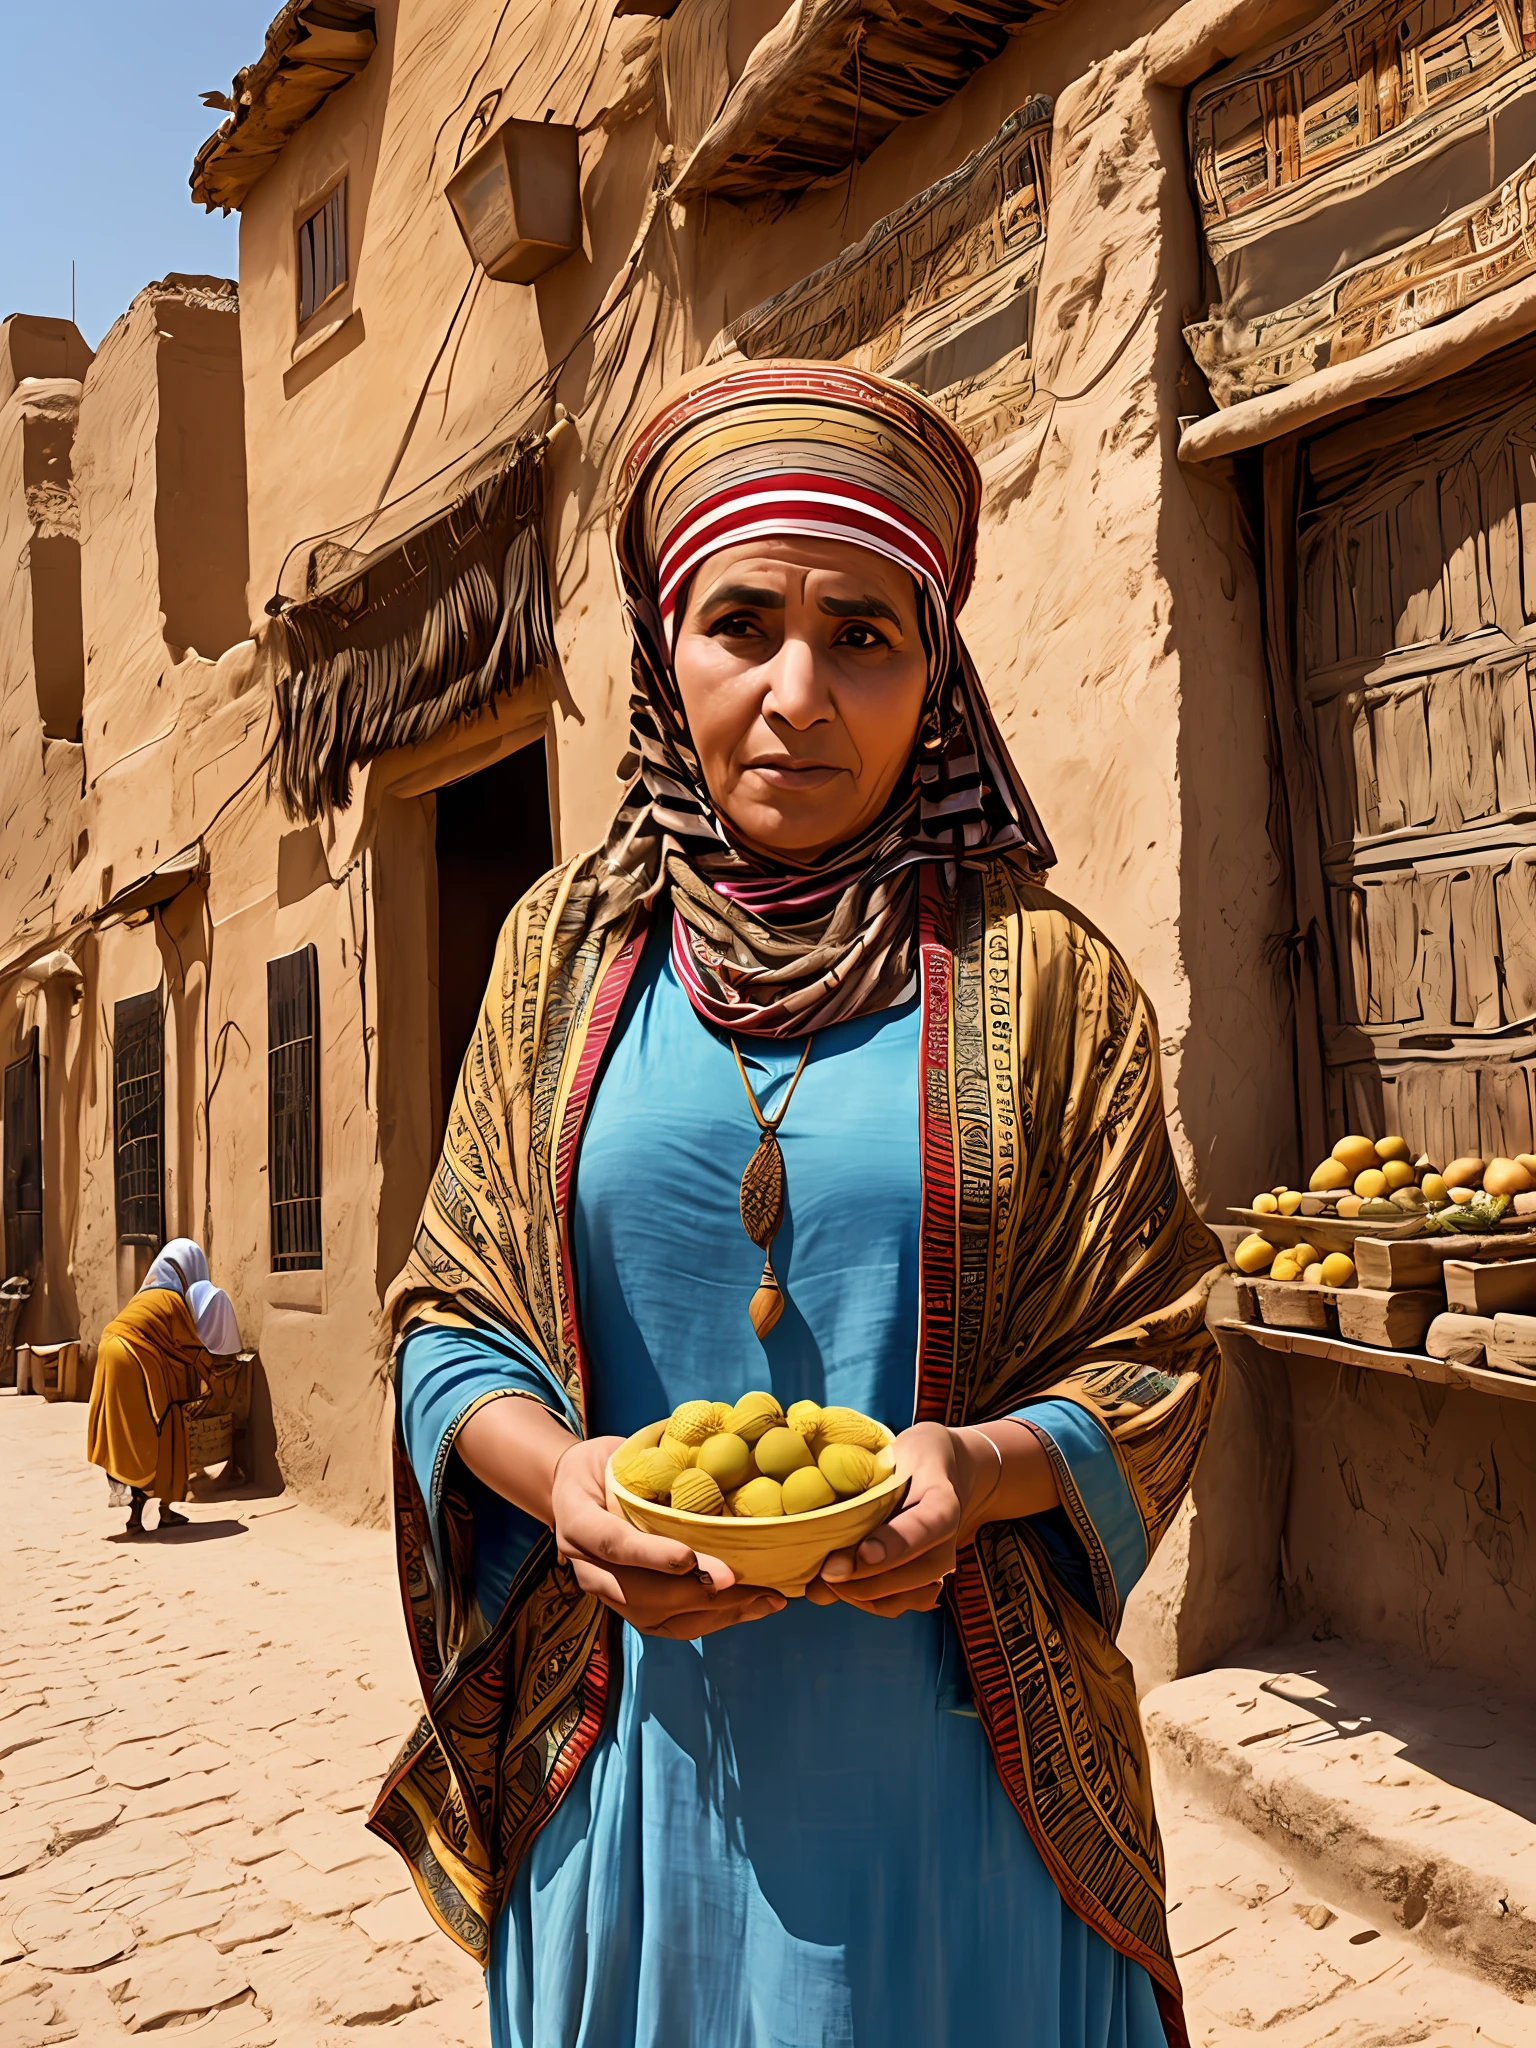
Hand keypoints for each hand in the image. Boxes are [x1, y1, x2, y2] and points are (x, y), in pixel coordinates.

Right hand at [551, 1437, 785, 1639]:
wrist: (577, 1490)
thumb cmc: (606, 1464)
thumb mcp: (618, 1453)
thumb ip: (652, 1464)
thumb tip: (715, 1451)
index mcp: (578, 1522)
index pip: (615, 1544)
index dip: (652, 1555)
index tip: (691, 1558)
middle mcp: (587, 1567)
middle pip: (641, 1594)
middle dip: (696, 1592)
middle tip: (741, 1581)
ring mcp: (607, 1593)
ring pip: (657, 1618)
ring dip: (713, 1613)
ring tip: (763, 1599)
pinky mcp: (628, 1608)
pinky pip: (669, 1625)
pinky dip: (712, 1619)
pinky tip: (749, 1606)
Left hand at [814, 1419, 1051, 1617]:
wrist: (946, 1469)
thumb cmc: (908, 1461)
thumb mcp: (890, 1458)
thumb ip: (865, 1493)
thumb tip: (824, 1538)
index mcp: (942, 1501)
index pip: (926, 1526)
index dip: (895, 1544)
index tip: (864, 1553)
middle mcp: (948, 1540)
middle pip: (916, 1572)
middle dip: (864, 1579)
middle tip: (823, 1574)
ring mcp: (940, 1564)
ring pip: (906, 1595)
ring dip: (861, 1595)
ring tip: (824, 1583)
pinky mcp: (927, 1581)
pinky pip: (898, 1604)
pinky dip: (865, 1601)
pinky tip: (841, 1587)